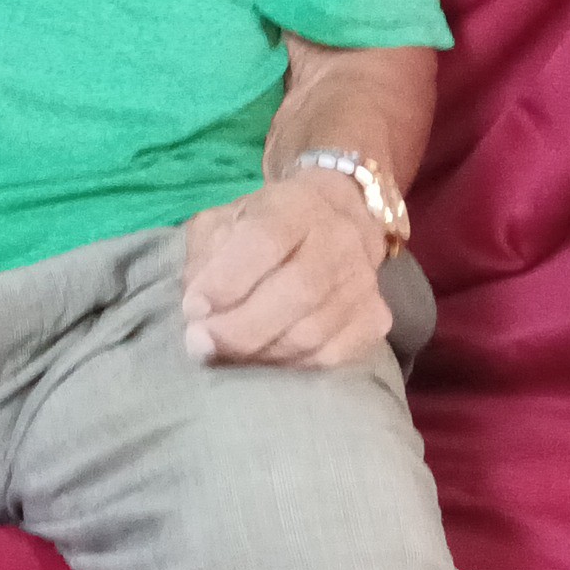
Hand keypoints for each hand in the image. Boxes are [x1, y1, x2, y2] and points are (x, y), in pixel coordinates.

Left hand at [179, 170, 391, 367]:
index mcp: (297, 205)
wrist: (337, 219)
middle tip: (199, 344)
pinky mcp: (376, 317)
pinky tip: (263, 358)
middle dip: (239, 328)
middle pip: (296, 292)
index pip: (265, 239)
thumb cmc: (266, 224)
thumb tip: (198, 308)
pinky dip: (290, 365)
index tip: (193, 308)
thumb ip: (206, 254)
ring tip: (223, 354)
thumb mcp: (226, 219)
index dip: (227, 279)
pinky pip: (332, 355)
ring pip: (312, 332)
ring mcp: (364, 281)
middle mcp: (340, 239)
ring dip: (259, 353)